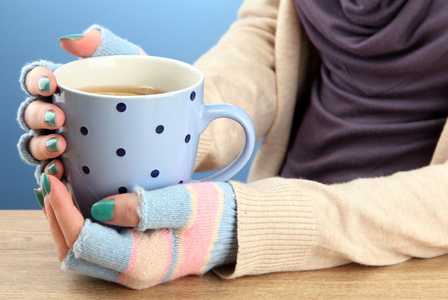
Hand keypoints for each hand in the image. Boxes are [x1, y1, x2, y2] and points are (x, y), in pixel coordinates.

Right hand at [17, 25, 145, 185]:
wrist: (176, 121)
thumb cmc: (150, 89)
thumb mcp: (134, 63)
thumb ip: (106, 45)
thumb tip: (70, 41)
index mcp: (69, 88)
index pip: (38, 81)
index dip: (35, 81)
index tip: (50, 84)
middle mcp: (62, 115)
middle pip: (32, 115)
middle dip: (38, 115)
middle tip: (59, 118)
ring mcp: (68, 143)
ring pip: (36, 146)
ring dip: (41, 146)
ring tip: (60, 145)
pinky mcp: (79, 168)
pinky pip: (55, 172)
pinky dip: (52, 172)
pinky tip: (61, 171)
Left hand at [38, 174, 236, 289]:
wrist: (231, 231)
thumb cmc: (213, 217)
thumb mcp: (184, 204)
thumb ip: (143, 208)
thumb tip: (100, 207)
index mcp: (141, 264)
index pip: (85, 241)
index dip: (63, 211)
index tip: (54, 181)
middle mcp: (130, 274)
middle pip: (74, 253)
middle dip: (56, 219)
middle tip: (51, 183)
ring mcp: (130, 268)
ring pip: (80, 252)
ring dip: (63, 223)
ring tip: (58, 191)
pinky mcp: (133, 257)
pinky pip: (95, 246)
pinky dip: (79, 225)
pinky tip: (80, 202)